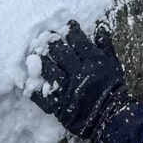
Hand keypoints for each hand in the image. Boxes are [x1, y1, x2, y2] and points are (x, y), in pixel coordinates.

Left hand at [30, 20, 126, 138]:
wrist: (111, 116)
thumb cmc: (114, 88)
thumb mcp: (114, 64)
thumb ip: (106, 46)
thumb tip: (100, 28)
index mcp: (93, 61)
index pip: (78, 41)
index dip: (71, 31)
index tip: (67, 26)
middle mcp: (79, 72)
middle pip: (61, 52)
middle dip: (52, 42)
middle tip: (46, 36)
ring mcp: (67, 89)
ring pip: (49, 70)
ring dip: (40, 61)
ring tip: (34, 54)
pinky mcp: (59, 105)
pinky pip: (42, 96)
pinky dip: (34, 90)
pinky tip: (28, 83)